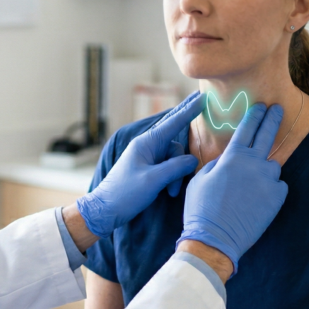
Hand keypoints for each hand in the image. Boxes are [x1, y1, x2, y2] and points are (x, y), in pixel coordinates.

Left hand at [76, 91, 202, 236]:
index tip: (202, 97)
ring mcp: (148, 158)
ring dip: (175, 176)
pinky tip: (167, 191)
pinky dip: (171, 179)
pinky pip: (168, 168)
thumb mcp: (153, 180)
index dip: (189, 110)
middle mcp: (147, 147)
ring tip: (169, 192)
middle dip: (181, 164)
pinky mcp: (149, 170)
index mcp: (146, 143)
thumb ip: (176, 167)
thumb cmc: (125, 194)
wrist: (105, 210)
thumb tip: (193, 160)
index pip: (172, 122)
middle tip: (177, 180)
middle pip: (175, 146)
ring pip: (174, 160)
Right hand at [178, 103, 287, 272]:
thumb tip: (226, 160)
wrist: (215, 240)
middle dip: (272, 119)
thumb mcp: (199, 180)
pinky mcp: (276, 198)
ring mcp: (268, 181)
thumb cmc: (201, 210)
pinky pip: (278, 186)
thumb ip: (216, 164)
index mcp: (232, 158)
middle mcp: (253, 165)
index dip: (254, 116)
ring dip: (265, 167)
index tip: (261, 106)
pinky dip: (271, 188)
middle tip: (278, 109)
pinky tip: (258, 198)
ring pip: (273, 165)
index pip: (247, 129)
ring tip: (253, 181)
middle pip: (267, 136)